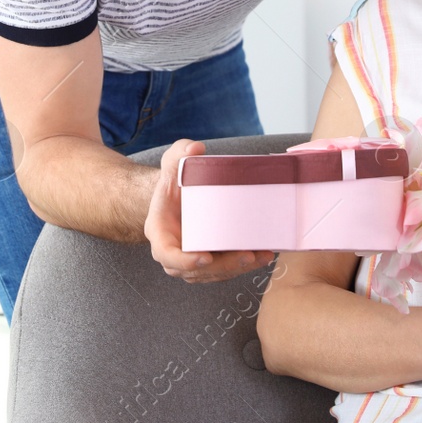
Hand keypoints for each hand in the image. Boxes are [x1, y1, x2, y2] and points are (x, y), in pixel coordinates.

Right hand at [144, 139, 274, 282]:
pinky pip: (223, 270)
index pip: (166, 254)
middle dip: (222, 266)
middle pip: (195, 270)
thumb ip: (180, 151)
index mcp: (160, 231)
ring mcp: (191, 259)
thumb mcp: (173, 162)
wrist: (179, 196)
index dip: (183, 261)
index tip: (204, 257)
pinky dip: (242, 266)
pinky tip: (262, 256)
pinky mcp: (209, 260)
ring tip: (260, 255)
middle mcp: (173, 251)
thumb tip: (195, 148)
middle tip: (246, 255)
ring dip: (236, 269)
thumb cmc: (174, 181)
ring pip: (212, 273)